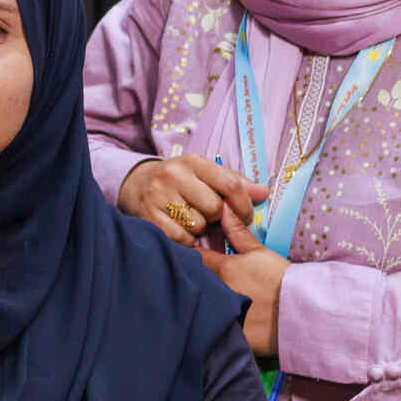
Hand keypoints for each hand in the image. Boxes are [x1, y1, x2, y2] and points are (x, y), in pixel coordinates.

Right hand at [117, 155, 266, 248]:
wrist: (137, 184)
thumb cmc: (180, 181)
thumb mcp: (205, 174)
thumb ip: (234, 183)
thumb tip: (263, 192)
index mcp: (193, 162)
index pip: (229, 184)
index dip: (243, 204)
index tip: (245, 215)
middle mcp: (174, 175)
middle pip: (214, 208)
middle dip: (218, 218)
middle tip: (211, 217)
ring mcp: (158, 195)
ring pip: (197, 225)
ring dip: (200, 228)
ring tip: (193, 220)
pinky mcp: (148, 215)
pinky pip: (180, 237)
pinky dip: (186, 239)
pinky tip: (182, 229)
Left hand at [198, 207, 286, 355]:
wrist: (300, 310)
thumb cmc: (280, 278)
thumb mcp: (259, 252)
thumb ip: (237, 232)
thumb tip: (223, 207)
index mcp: (222, 268)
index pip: (192, 256)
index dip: (185, 253)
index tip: (181, 252)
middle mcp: (216, 289)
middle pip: (191, 281)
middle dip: (187, 278)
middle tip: (184, 276)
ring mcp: (220, 312)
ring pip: (197, 304)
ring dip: (194, 300)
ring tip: (192, 298)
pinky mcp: (227, 333)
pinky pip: (208, 328)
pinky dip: (205, 324)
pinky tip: (206, 322)